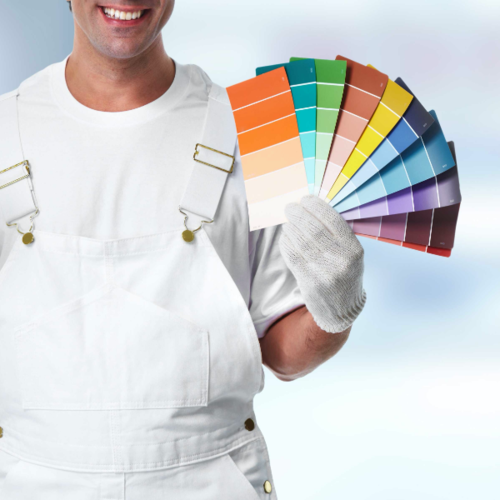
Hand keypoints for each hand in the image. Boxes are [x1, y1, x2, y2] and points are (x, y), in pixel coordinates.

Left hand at [279, 194, 365, 333]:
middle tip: (289, 207)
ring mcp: (324, 273)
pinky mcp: (308, 283)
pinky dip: (286, 243)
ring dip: (290, 228)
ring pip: (299, 242)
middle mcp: (340, 261)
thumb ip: (336, 234)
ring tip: (288, 222)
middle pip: (312, 229)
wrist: (341, 311)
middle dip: (297, 214)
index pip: (332, 220)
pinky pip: (291, 256)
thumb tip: (310, 208)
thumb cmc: (345, 275)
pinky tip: (286, 238)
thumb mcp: (351, 254)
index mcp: (354, 250)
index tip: (305, 199)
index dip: (315, 206)